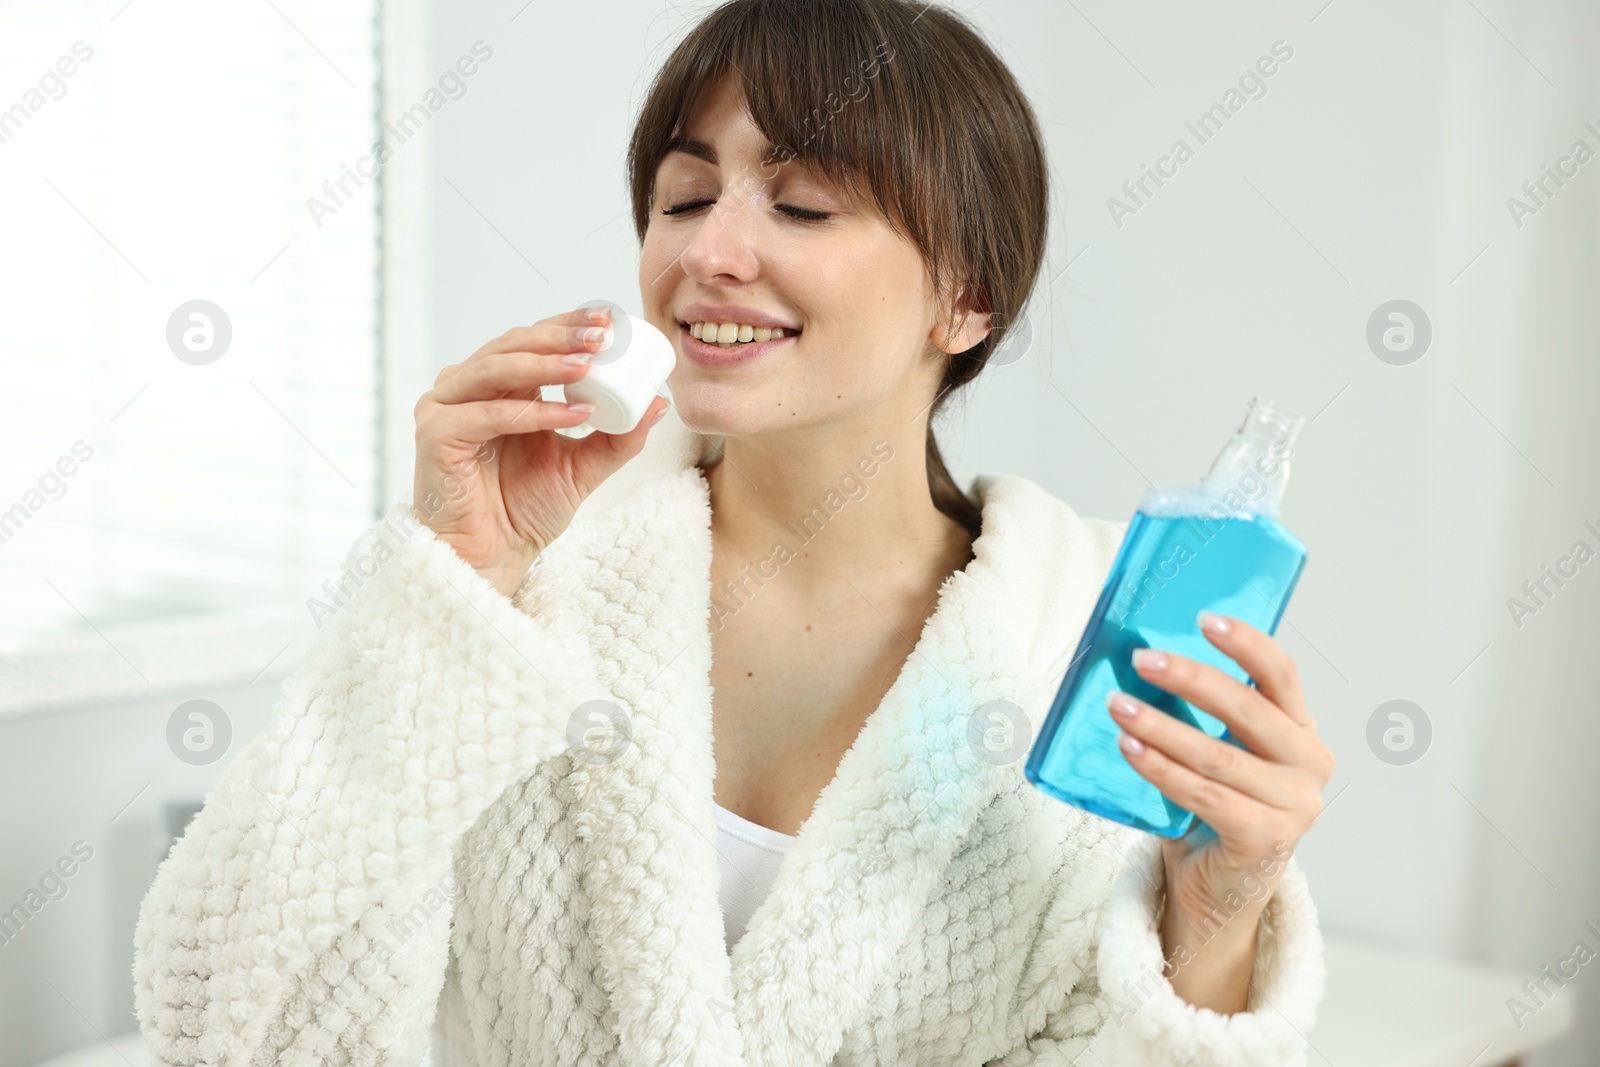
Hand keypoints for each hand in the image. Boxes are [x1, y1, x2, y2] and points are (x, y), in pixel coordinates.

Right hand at [413, 304, 671, 596]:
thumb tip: (659, 403)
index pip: (534, 339)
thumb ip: (618, 437)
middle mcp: (469, 387)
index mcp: (501, 385)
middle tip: (601, 334)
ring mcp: (446, 406)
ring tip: (587, 364)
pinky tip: (572, 414)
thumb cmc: (525, 510)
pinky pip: (488, 414)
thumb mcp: (584, 467)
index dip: (568, 324)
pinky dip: (533, 413)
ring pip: (496, 369)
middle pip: (513, 344)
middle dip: (560, 335)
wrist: (492, 556)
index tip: (609, 319)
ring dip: (545, 363)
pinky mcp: (435, 434)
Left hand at [1106, 610, 1334, 1008]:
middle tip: (1143, 658)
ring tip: (1117, 704)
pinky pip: (1203, 794)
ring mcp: (1294, 806)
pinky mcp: (1265, 839)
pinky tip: (1128, 748)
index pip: (1281, 674)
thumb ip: (1201, 715)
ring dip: (1160, 725)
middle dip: (1191, 679)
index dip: (1246, 643)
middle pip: (1248, 709)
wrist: (1217, 891)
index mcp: (1300, 731)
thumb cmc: (1209, 810)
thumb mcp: (1216, 753)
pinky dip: (1160, 769)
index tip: (1203, 618)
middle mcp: (1309, 765)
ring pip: (1217, 754)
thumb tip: (1146, 657)